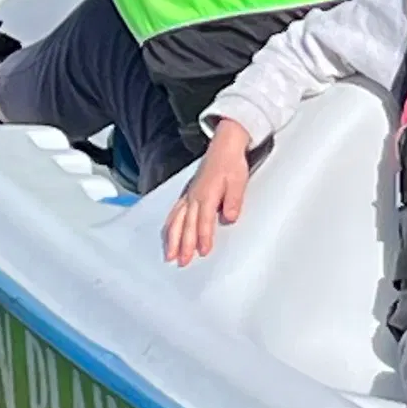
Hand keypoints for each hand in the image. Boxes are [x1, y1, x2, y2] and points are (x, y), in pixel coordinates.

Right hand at [165, 125, 254, 262]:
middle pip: (186, 224)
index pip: (204, 221)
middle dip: (183, 244)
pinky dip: (169, 225)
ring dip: (172, 238)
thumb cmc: (232, 164)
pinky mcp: (187, 193)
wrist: (225, 145)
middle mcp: (194, 196)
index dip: (203, 237)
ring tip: (169, 255)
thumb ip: (233, 201)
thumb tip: (230, 217)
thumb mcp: (239, 181)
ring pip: (176, 220)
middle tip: (182, 262)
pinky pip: (174, 212)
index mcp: (207, 194)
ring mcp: (188, 194)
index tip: (203, 252)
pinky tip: (167, 235)